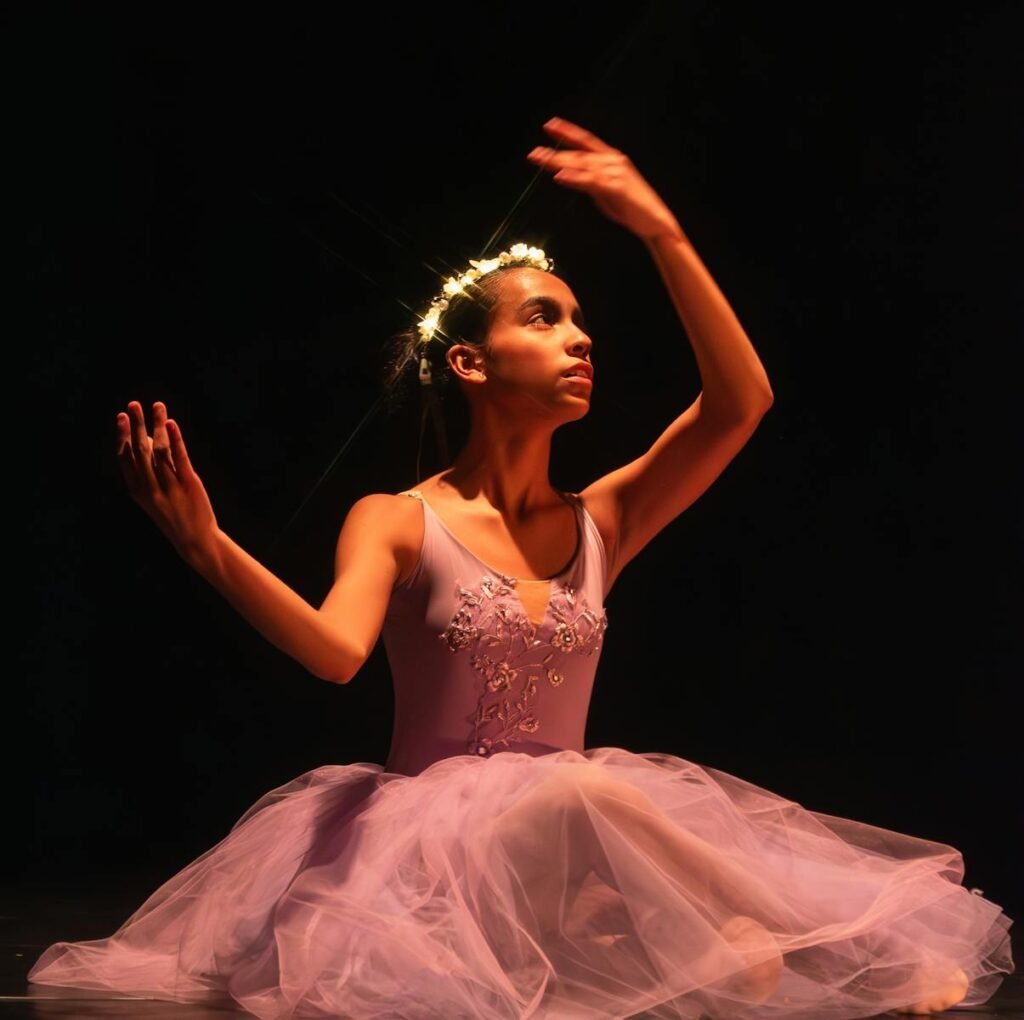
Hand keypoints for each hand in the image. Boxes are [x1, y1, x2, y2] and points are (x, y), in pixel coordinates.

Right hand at [116, 401, 220, 566]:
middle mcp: (150, 487)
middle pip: (140, 450)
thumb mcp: (153, 496)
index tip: (121, 416)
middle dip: (135, 425)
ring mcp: (169, 486)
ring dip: (157, 425)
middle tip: (133, 404)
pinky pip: (180, 458)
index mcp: (138, 490)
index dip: (122, 436)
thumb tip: (146, 439)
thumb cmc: (173, 515)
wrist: (194, 540)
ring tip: (157, 406)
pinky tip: (171, 424)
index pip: (125, 458)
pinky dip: (175, 439)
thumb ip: (147, 471)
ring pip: (160, 450)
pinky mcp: (189, 484)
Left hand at [527, 117, 682, 241]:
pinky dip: (575, 178)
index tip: (550, 125)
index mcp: (612, 159)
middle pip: (580, 153)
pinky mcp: (617, 187)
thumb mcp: (605, 193)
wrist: (655, 222)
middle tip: (534, 152)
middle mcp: (614, 161)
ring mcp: (616, 173)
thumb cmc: (632, 208)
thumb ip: (589, 183)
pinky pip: (592, 181)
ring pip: (583, 165)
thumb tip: (570, 177)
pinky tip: (561, 176)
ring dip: (560, 161)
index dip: (568, 131)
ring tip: (541, 160)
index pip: (586, 141)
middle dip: (555, 151)